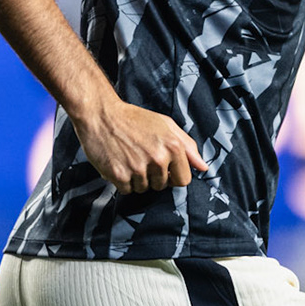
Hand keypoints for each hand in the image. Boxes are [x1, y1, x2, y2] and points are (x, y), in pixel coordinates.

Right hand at [72, 97, 208, 193]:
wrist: (101, 115)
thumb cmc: (134, 118)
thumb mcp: (166, 125)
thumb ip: (188, 146)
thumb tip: (203, 167)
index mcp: (173, 146)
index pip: (183, 180)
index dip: (173, 175)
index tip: (163, 168)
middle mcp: (158, 158)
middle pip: (162, 186)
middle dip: (154, 176)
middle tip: (141, 157)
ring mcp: (138, 168)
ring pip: (144, 189)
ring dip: (137, 179)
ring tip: (129, 158)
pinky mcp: (119, 175)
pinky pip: (127, 190)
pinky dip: (122, 181)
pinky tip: (119, 163)